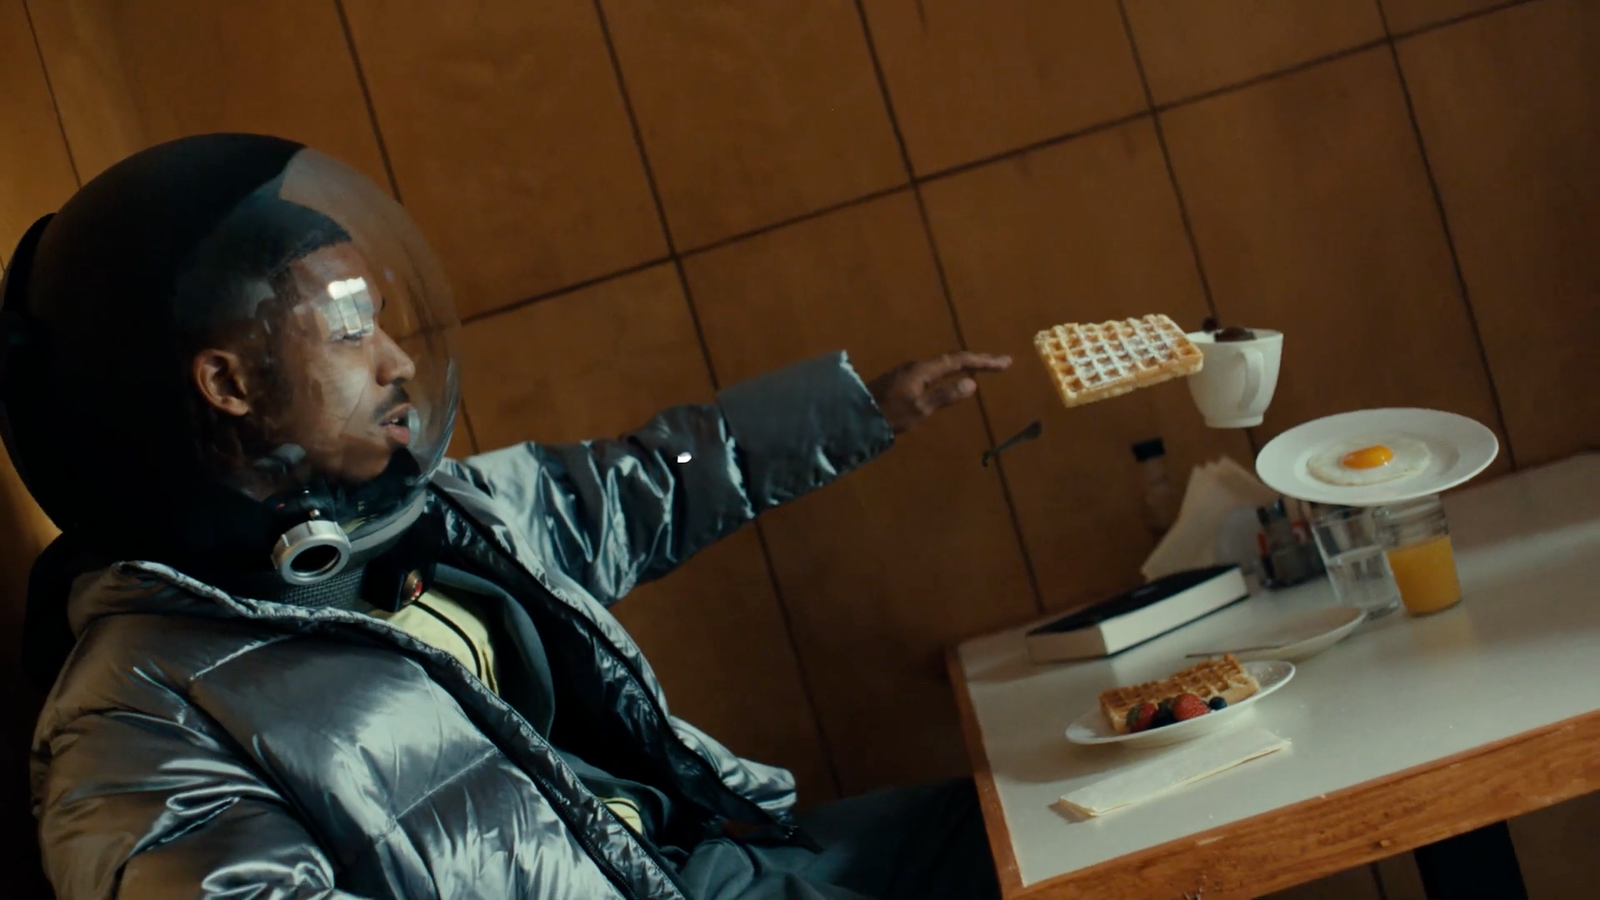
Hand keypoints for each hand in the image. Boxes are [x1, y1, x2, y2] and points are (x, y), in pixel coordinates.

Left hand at [867, 351, 1011, 434]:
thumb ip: (945, 396)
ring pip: (942, 364)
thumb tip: (971, 383)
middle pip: (952, 358)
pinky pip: (933, 371)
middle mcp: (916, 366)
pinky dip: (950, 372)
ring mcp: (907, 372)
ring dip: (964, 365)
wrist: (852, 417)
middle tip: (1000, 363)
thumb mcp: (919, 410)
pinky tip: (951, 379)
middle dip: (977, 360)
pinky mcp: (901, 381)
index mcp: (922, 370)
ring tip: (982, 368)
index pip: (959, 360)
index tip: (1005, 362)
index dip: (983, 361)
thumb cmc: (886, 415)